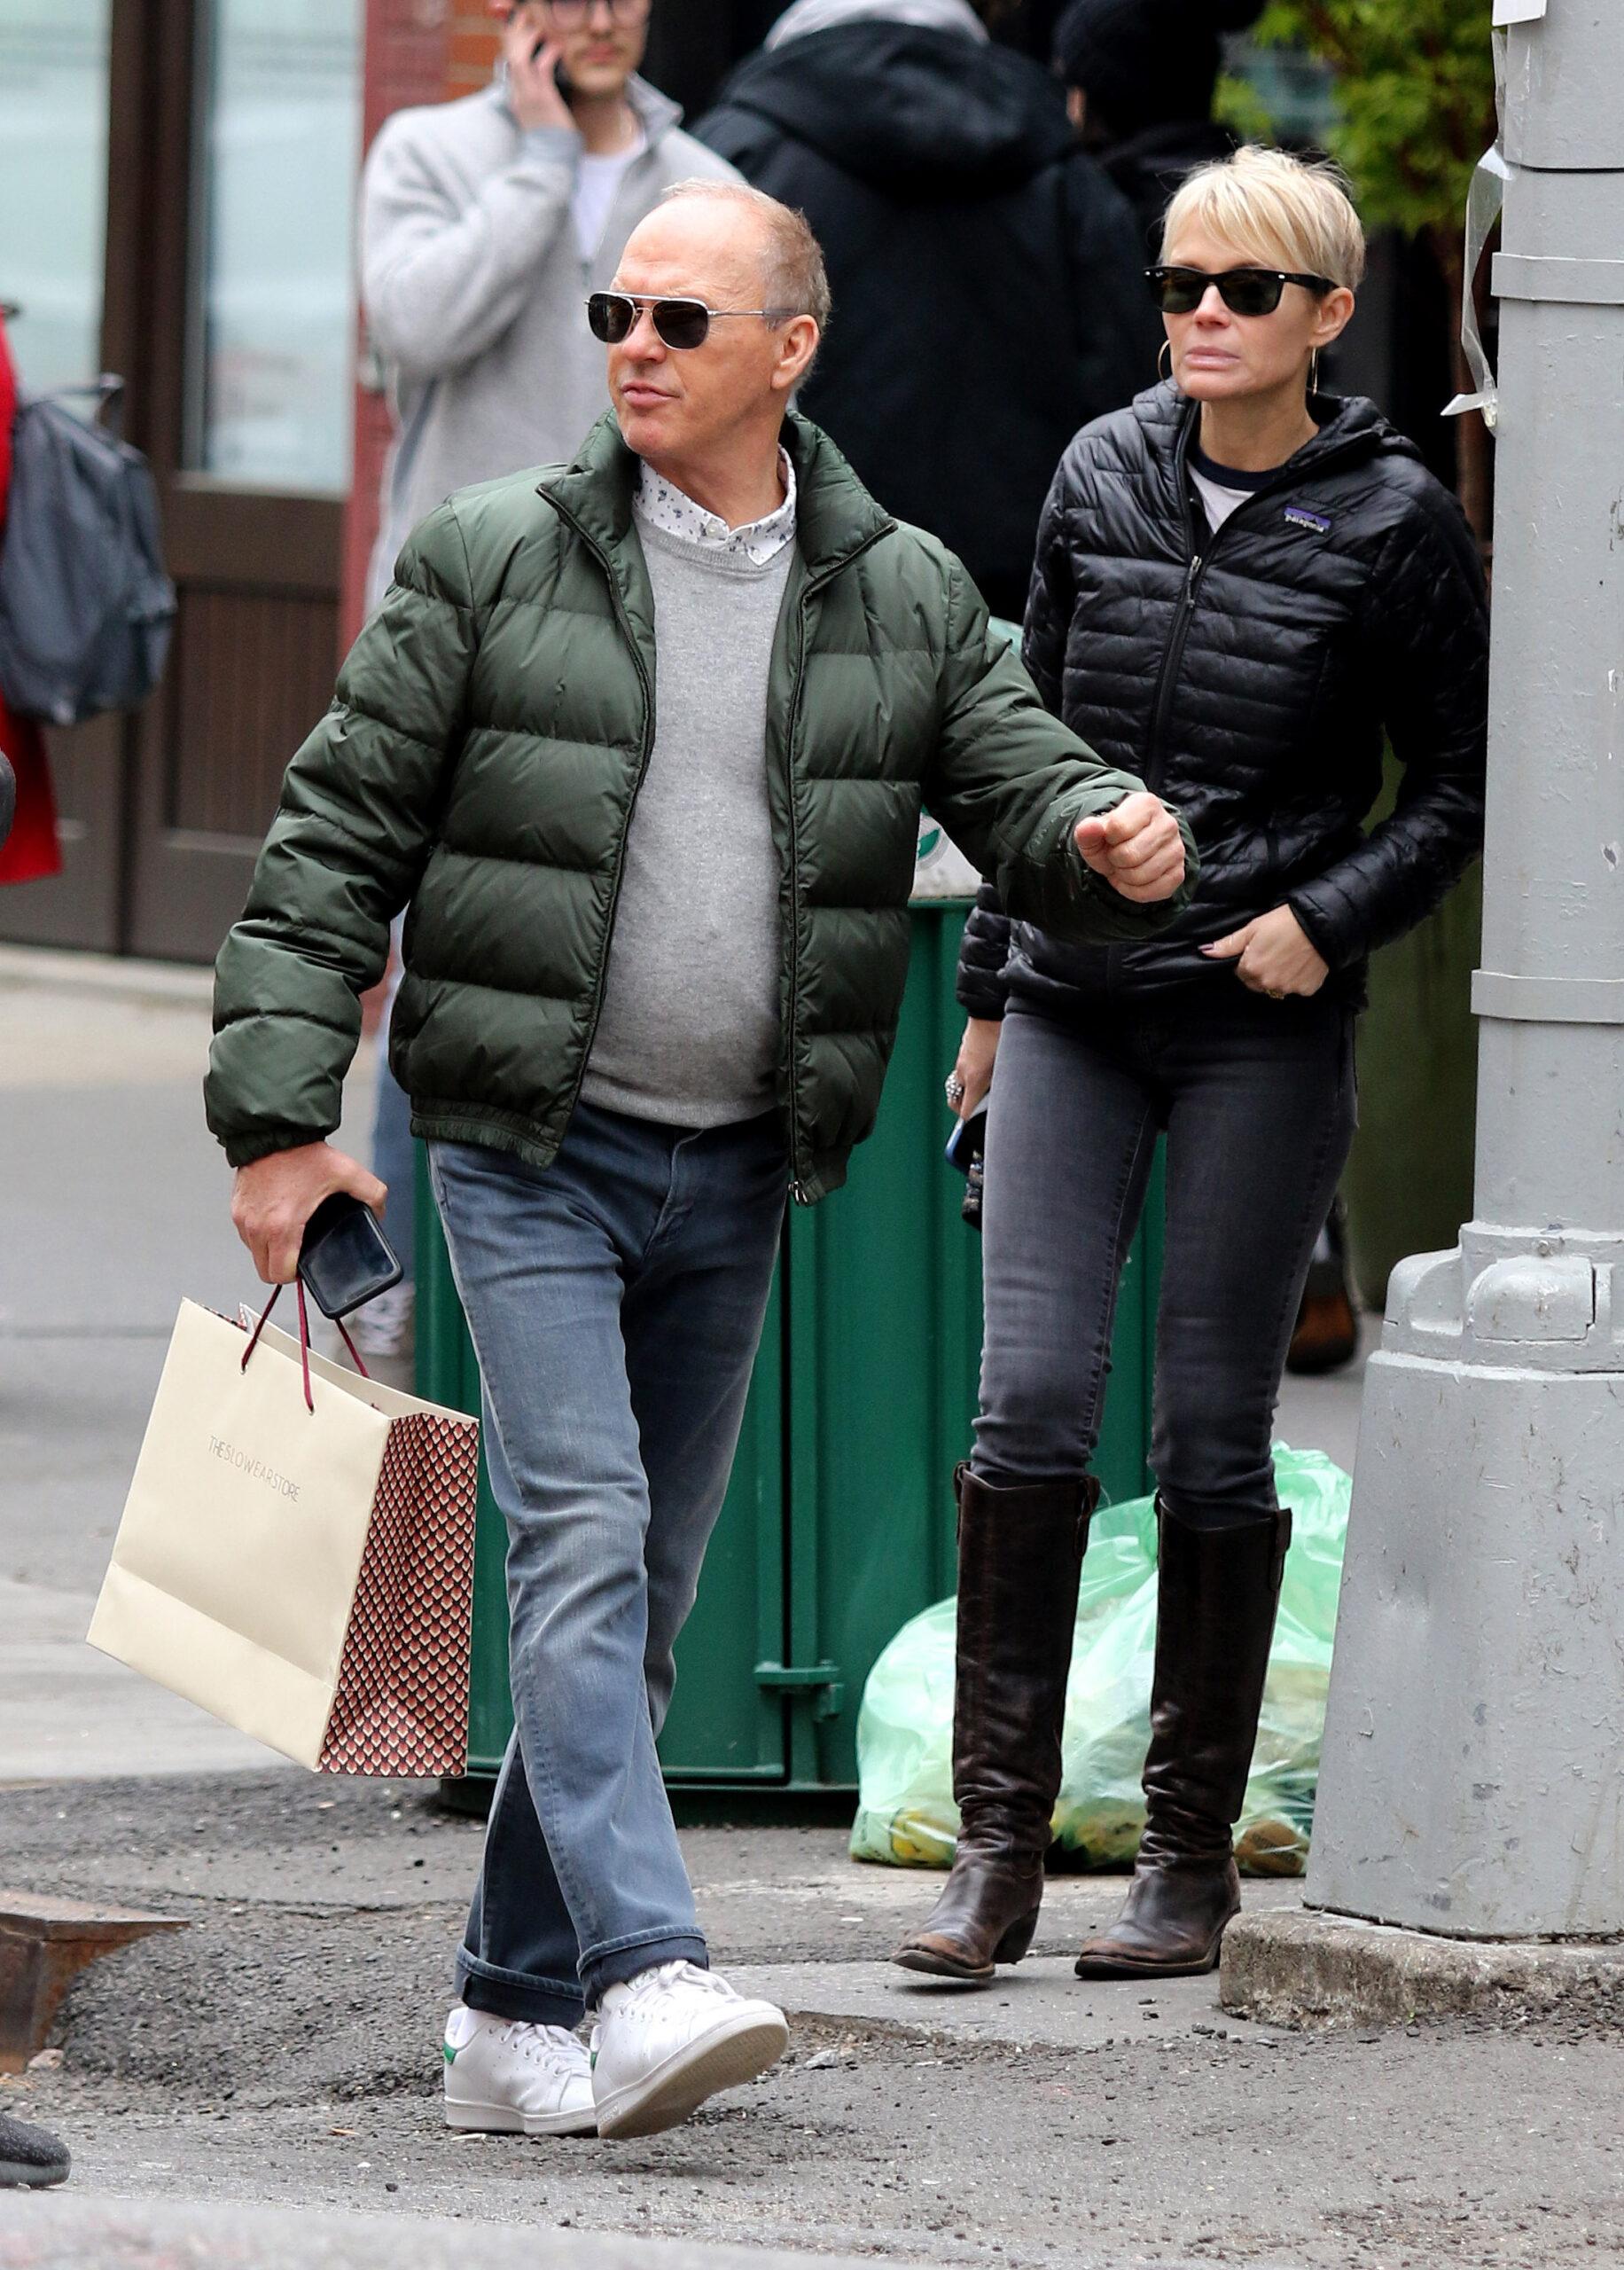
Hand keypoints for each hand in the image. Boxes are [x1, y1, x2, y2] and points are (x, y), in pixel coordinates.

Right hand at [231, 1143, 386, 1287]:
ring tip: (290, 1235)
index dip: (296, 1277)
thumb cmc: (304, 1153)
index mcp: (282, 1226)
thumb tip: (379, 1212)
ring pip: (254, 1253)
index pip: (280, 1275)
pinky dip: (260, 1235)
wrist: (273, 1130)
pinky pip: (246, 1234)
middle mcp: (257, 1227)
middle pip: (264, 1271)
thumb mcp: (347, 1173)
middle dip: (282, 1269)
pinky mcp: (236, 1208)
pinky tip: (277, 1220)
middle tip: (299, 1255)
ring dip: (270, 1252)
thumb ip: (372, 1194)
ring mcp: (243, 1218)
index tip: (306, 1266)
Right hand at [504, 9, 573, 132]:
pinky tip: (558, 47)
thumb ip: (538, 92)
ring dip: (530, 39)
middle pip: (509, 54)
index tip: (518, 24)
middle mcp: (518, 94)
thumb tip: (545, 75)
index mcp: (515, 95)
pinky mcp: (544, 101)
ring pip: (520, 58)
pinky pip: (542, 69)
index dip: (510, 39)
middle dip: (515, 32)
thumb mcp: (540, 112)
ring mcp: (529, 97)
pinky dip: (549, 54)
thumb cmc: (551, 135)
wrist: (552, 160)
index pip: (508, 60)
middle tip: (525, 16)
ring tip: (541, 29)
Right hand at [946, 1017, 1000, 1120]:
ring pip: (959, 1086)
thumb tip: (1006, 1101)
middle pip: (956, 1102)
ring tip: (983, 1092)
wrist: (991, 1009)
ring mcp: (961, 1061)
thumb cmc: (1003, 1035)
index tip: (978, 1125)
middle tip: (978, 1112)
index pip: (964, 1112)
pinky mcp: (963, 1052)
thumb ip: (1005, 1086)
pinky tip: (984, 1072)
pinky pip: (962, 1072)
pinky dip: (969, 1077)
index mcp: (975, 1079)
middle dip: (964, 1109)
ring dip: (967, 1092)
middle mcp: (963, 1072)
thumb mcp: (1009, 1064)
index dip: (970, 1122)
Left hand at [1074, 793, 1185, 904]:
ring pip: (1139, 876)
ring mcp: (1176, 850)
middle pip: (1129, 855)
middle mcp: (1168, 824)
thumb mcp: (1095, 833)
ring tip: (1125, 867)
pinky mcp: (1178, 874)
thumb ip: (1088, 830)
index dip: (1107, 839)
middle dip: (1115, 861)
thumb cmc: (1112, 839)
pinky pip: (1149, 892)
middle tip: (1117, 856)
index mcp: (1147, 804)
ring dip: (1123, 877)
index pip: (1118, 828)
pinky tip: (1133, 880)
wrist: (1129, 849)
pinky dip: (1133, 891)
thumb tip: (1088, 828)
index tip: (1110, 838)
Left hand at [1202, 906, 1329, 997]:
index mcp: (1251, 969)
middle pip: (1257, 982)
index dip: (1248, 960)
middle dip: (1261, 970)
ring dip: (1279, 976)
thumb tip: (1205, 951)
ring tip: (1288, 956)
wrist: (1320, 924)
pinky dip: (1298, 978)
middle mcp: (1267, 983)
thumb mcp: (1253, 928)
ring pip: (1276, 987)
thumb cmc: (1284, 922)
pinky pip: (1297, 988)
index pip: (1240, 972)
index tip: (1259, 948)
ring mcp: (1288, 988)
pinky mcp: (1306, 989)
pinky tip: (1301, 963)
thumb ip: (1229, 944)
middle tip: (1274, 951)